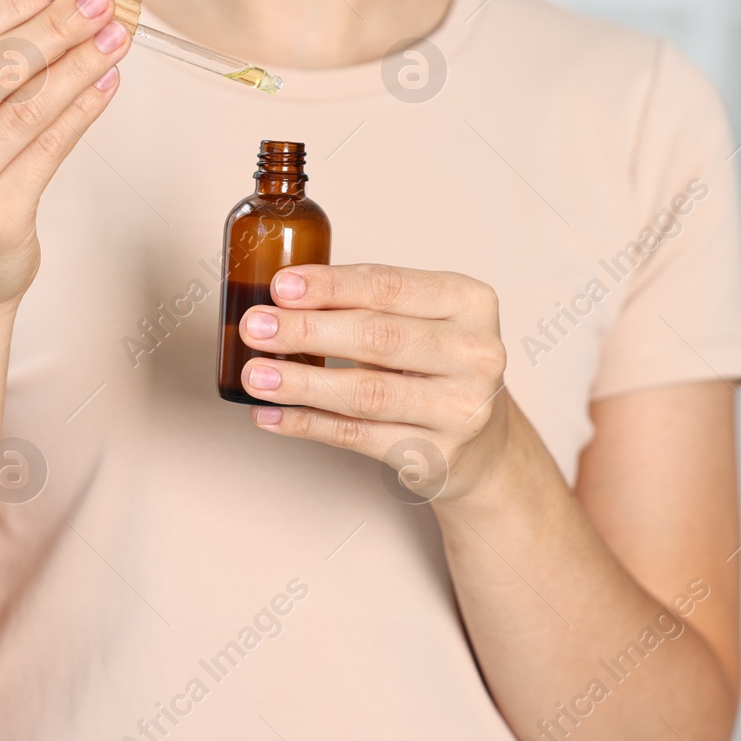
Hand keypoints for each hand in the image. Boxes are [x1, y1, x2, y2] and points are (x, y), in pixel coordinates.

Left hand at [237, 264, 511, 502]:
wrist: (485, 444)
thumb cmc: (437, 367)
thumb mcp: (421, 321)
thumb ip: (366, 305)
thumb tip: (281, 302)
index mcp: (469, 302)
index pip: (390, 286)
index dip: (330, 286)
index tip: (280, 287)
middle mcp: (476, 353)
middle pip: (378, 337)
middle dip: (307, 331)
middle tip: (255, 327)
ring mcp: (461, 409)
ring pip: (366, 393)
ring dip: (301, 382)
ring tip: (256, 375)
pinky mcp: (438, 455)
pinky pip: (359, 437)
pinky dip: (308, 424)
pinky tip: (272, 415)